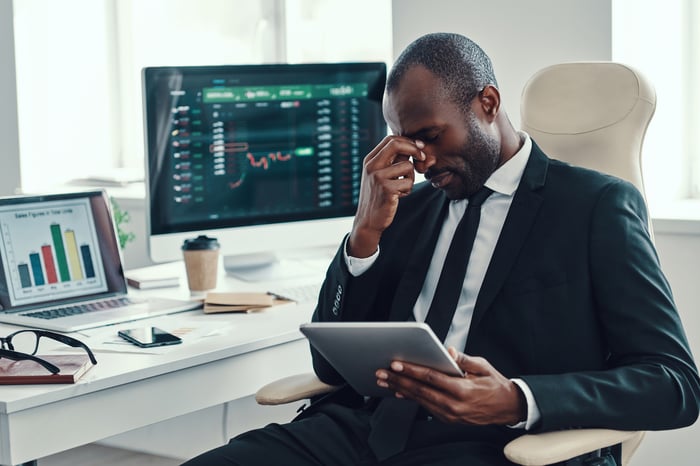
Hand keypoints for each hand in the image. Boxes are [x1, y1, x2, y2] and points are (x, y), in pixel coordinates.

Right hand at [347, 136, 425, 256]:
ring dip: (411, 178)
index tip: (419, 148)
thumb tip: (415, 147)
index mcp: (370, 160)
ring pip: (407, 166)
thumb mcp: (381, 176)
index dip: (408, 141)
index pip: (390, 139)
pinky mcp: (386, 189)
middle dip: (414, 149)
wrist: (368, 220)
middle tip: (422, 157)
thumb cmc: (378, 197)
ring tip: (402, 188)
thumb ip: (393, 162)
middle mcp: (371, 166)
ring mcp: (378, 177)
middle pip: (397, 144)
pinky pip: (408, 182)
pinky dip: (408, 190)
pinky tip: (399, 196)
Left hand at [375, 348, 526, 425]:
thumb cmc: (495, 384)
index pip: (431, 378)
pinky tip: (398, 392)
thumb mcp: (483, 366)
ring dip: (400, 390)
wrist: (508, 408)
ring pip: (420, 400)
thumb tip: (447, 350)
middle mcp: (454, 405)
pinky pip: (426, 407)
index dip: (411, 370)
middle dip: (398, 380)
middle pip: (420, 390)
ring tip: (384, 381)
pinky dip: (411, 399)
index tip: (396, 364)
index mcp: (463, 390)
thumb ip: (463, 359)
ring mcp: (451, 415)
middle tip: (380, 372)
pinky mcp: (449, 419)